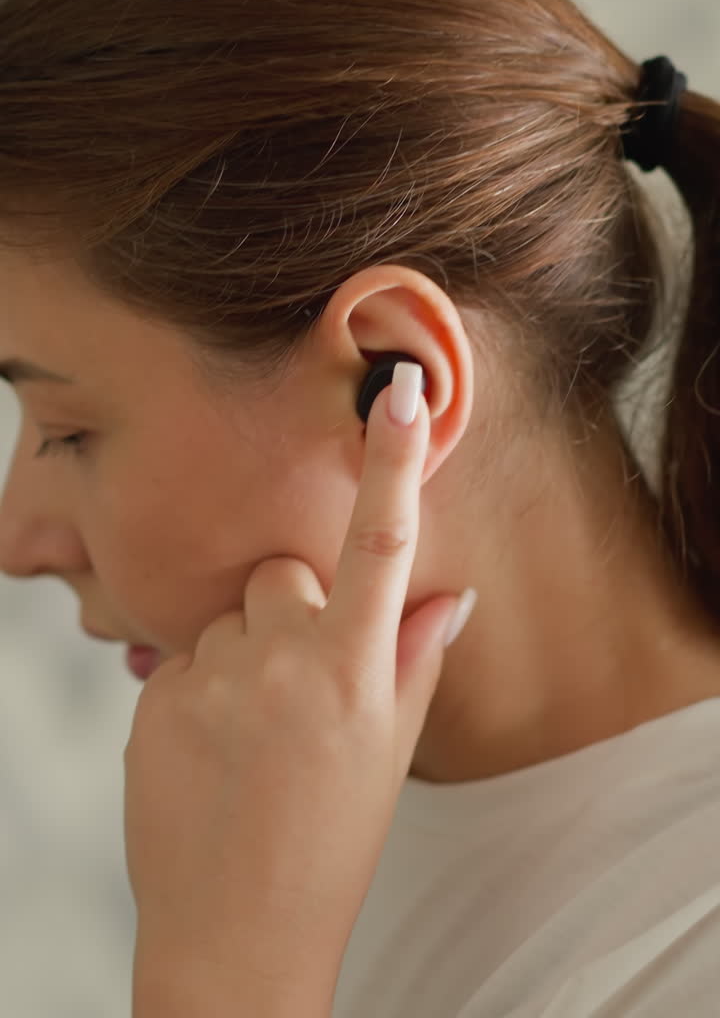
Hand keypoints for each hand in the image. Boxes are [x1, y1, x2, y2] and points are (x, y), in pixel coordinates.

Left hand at [123, 363, 474, 1015]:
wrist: (234, 934)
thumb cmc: (331, 844)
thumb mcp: (392, 751)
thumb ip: (417, 657)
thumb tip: (453, 591)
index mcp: (354, 671)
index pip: (384, 545)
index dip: (396, 462)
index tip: (402, 392)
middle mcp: (282, 661)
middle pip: (284, 575)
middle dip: (294, 610)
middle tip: (301, 689)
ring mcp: (212, 678)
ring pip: (228, 618)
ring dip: (242, 655)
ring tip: (255, 736)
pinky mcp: (153, 698)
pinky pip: (181, 658)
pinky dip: (199, 690)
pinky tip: (213, 752)